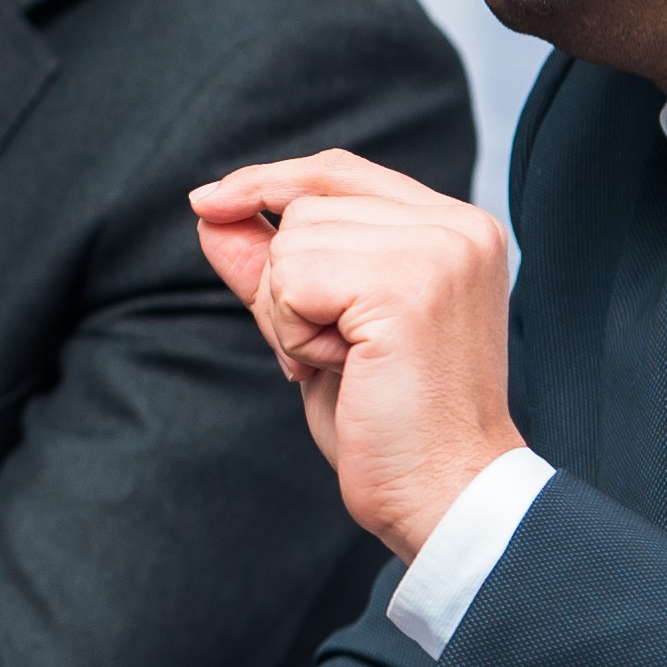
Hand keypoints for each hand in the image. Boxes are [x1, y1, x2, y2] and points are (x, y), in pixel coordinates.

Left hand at [189, 148, 519, 554]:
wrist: (443, 494)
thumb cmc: (388, 425)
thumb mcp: (318, 329)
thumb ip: (271, 266)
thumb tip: (210, 211)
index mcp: (455, 230)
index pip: (340, 172)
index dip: (268, 183)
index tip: (209, 202)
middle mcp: (458, 226)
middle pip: (306, 206)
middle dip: (287, 284)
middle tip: (335, 355)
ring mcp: (438, 250)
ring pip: (293, 240)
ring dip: (292, 315)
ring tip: (350, 364)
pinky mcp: (408, 284)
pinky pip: (293, 278)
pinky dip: (294, 332)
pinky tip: (345, 369)